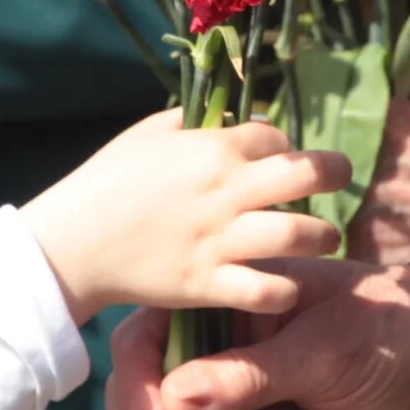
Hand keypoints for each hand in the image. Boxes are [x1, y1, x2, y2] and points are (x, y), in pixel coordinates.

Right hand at [24, 113, 345, 320]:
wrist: (72, 244)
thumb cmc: (107, 180)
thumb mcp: (149, 132)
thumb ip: (197, 121)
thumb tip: (240, 118)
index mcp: (212, 148)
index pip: (277, 137)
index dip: (283, 145)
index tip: (277, 158)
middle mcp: (225, 192)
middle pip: (309, 175)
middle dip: (334, 173)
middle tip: (338, 180)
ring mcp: (220, 241)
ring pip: (300, 235)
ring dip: (322, 235)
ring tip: (322, 237)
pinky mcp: (209, 285)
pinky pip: (268, 291)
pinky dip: (285, 289)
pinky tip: (284, 282)